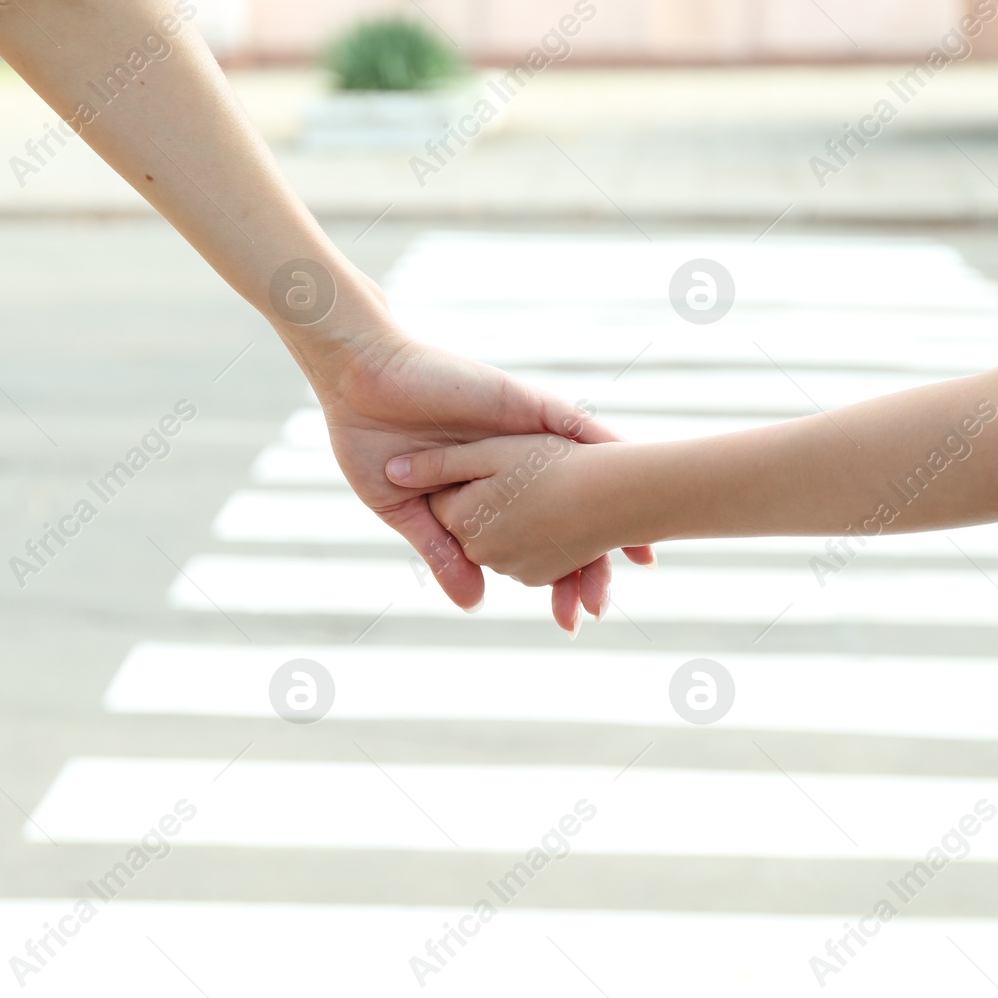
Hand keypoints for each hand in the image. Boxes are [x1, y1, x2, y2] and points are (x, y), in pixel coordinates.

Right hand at [313, 331, 653, 630]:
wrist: (358, 383)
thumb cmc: (372, 443)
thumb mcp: (407, 511)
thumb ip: (443, 552)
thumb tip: (475, 603)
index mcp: (489, 494)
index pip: (538, 540)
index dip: (560, 577)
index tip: (576, 614)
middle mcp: (517, 468)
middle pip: (571, 516)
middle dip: (591, 562)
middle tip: (601, 604)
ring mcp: (525, 436)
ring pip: (584, 475)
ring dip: (613, 511)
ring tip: (639, 553)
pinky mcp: (524, 406)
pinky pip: (574, 424)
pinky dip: (604, 446)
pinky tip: (631, 470)